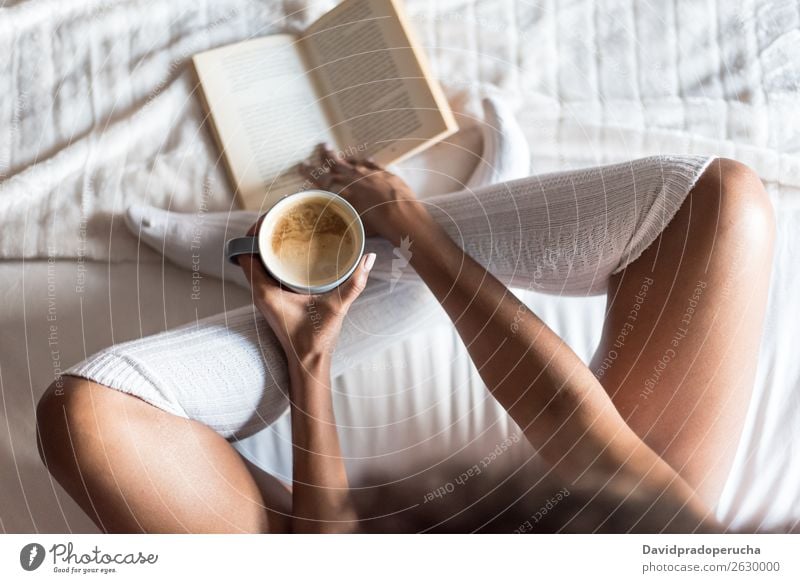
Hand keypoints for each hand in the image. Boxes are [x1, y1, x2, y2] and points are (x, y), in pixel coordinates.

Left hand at [236, 219, 375, 364]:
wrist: (308, 363)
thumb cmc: (315, 340)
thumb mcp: (336, 308)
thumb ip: (354, 283)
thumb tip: (369, 257)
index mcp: (265, 290)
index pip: (245, 252)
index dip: (254, 231)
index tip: (272, 216)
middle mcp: (260, 291)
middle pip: (250, 252)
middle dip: (263, 232)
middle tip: (283, 216)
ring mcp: (265, 295)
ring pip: (257, 261)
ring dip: (268, 245)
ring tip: (288, 228)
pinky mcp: (273, 298)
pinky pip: (266, 270)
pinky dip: (274, 257)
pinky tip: (292, 251)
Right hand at [299, 143, 424, 244]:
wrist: (403, 216)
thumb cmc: (377, 225)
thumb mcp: (355, 223)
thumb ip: (345, 216)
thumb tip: (338, 217)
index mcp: (343, 192)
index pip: (322, 180)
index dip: (310, 172)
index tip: (301, 165)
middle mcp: (355, 179)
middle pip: (337, 165)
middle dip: (327, 156)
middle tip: (321, 145)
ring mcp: (371, 174)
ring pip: (354, 162)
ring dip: (345, 157)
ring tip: (339, 153)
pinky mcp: (385, 173)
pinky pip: (371, 164)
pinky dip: (365, 161)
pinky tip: (363, 159)